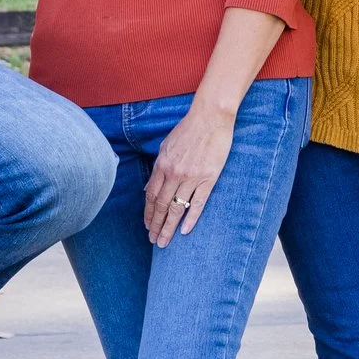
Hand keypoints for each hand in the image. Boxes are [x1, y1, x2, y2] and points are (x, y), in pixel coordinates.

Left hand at [145, 101, 234, 247]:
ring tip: (164, 242)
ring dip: (169, 227)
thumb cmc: (188, 129)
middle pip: (161, 205)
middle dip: (156, 226)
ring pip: (176, 208)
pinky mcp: (208, 179)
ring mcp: (191, 177)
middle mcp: (174, 173)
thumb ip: (158, 167)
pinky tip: (184, 231)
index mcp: (162, 164)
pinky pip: (197, 204)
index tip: (147, 226)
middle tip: (154, 241)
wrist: (211, 116)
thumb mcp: (166, 146)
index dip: (148, 213)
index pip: (151, 195)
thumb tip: (147, 187)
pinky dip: (190, 219)